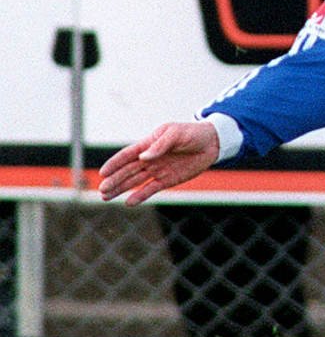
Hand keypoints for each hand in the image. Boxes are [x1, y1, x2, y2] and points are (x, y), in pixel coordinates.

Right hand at [99, 121, 220, 205]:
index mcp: (148, 144)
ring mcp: (157, 170)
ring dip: (121, 189)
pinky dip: (140, 196)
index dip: (114, 164)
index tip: (102, 173)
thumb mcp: (176, 133)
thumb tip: (143, 157)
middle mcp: (149, 159)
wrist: (212, 142)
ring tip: (106, 197)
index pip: (127, 155)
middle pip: (127, 171)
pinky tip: (129, 203)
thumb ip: (160, 145)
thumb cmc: (192, 133)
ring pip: (135, 181)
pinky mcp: (167, 180)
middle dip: (114, 180)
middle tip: (102, 190)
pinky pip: (151, 189)